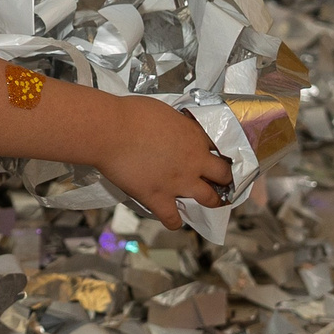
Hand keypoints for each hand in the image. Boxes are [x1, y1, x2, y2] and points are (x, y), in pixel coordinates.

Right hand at [95, 98, 236, 229]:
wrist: (109, 131)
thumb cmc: (132, 114)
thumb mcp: (166, 111)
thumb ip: (177, 126)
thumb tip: (174, 132)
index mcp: (195, 137)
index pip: (220, 148)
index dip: (216, 152)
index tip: (210, 155)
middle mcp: (194, 162)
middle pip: (224, 175)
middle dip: (223, 178)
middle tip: (216, 180)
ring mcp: (179, 183)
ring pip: (209, 198)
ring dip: (210, 200)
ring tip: (205, 200)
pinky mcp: (158, 198)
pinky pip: (172, 219)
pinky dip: (174, 221)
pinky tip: (173, 219)